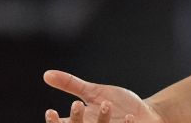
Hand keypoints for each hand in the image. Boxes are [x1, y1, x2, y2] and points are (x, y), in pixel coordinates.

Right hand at [43, 69, 165, 122]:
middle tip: (77, 104)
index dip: (54, 121)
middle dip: (75, 119)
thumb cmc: (117, 104)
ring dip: (101, 119)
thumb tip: (46, 74)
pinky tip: (128, 117)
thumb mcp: (94, 92)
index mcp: (82, 122)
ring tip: (106, 103)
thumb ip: (71, 85)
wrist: (144, 113)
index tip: (51, 111)